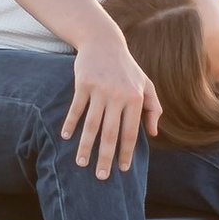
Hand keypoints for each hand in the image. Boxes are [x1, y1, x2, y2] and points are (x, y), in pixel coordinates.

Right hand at [64, 20, 157, 176]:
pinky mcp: (83, 84)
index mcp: (135, 99)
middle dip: (106, 157)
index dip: (127, 152)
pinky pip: (76, 108)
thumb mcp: (146, 84)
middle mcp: (118, 96)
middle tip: (101, 177)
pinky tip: (66, 137)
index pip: (130, 132)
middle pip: (110, 133)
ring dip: (85, 146)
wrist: (104, 42)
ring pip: (92, 125)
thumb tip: (152, 134)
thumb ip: (153, 108)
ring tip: (81, 164)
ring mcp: (100, 90)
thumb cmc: (127, 68)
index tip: (122, 170)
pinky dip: (70, 123)